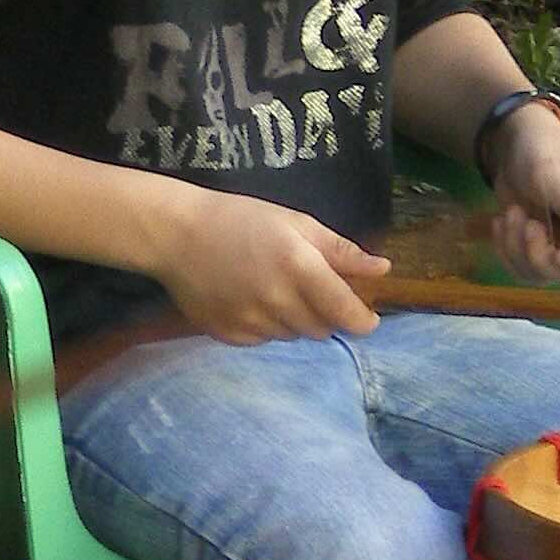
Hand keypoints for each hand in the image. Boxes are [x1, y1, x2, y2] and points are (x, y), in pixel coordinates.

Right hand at [165, 191, 390, 340]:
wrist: (176, 234)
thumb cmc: (241, 219)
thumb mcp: (296, 223)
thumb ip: (341, 251)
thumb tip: (383, 270)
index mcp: (300, 268)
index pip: (346, 313)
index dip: (363, 321)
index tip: (368, 318)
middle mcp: (278, 301)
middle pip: (322, 329)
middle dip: (326, 315)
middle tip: (311, 290)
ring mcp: (251, 322)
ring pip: (293, 336)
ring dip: (295, 319)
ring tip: (275, 289)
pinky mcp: (230, 335)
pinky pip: (264, 340)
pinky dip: (267, 325)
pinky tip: (250, 299)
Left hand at [484, 108, 559, 283]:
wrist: (515, 148)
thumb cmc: (542, 151)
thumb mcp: (553, 172)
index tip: (559, 253)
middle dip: (541, 256)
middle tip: (526, 223)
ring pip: (542, 275)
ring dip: (517, 250)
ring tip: (511, 213)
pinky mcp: (536, 249)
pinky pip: (520, 268)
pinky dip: (505, 249)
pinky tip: (502, 220)